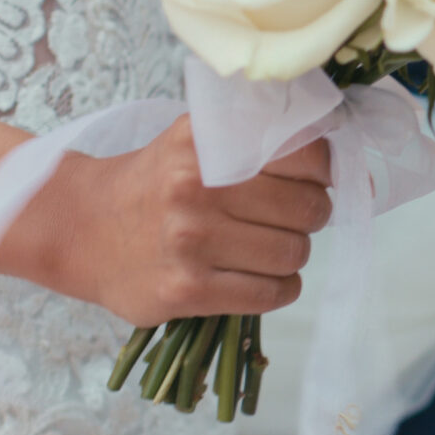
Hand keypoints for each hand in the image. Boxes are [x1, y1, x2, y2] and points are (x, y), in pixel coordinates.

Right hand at [51, 118, 333, 327]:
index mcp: (204, 141)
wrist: (80, 229)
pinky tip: (262, 277)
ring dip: (293, 254)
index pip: (304, 153)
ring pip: (293, 253)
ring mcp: (190, 242)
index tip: (316, 179)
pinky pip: (269, 293)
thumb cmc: (153, 183)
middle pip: (307, 208)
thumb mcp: (195, 141)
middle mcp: (196, 187)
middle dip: (311, 215)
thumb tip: (353, 174)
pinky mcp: (187, 290)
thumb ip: (261, 144)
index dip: (323, 171)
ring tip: (269, 247)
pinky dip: (280, 288)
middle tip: (291, 217)